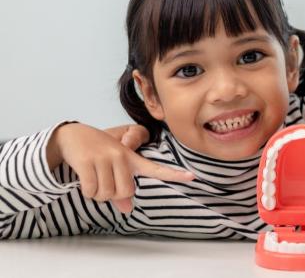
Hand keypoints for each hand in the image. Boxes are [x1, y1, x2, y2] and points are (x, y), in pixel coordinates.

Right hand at [48, 123, 193, 212]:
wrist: (72, 135)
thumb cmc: (97, 155)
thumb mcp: (112, 169)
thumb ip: (121, 190)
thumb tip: (128, 209)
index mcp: (132, 159)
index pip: (156, 168)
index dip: (174, 175)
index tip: (192, 177)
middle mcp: (122, 157)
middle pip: (125, 192)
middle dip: (112, 196)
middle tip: (103, 183)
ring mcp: (105, 157)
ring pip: (106, 194)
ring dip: (97, 194)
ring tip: (93, 178)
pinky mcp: (87, 161)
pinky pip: (91, 190)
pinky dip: (87, 192)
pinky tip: (84, 179)